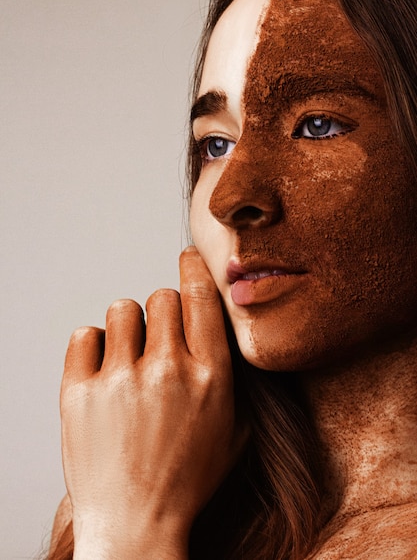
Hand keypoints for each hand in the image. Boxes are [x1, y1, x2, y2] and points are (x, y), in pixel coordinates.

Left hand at [60, 247, 244, 558]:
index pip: (201, 297)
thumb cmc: (185, 481)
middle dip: (162, 312)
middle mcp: (168, 370)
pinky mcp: (80, 392)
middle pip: (162, 298)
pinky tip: (103, 370)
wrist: (135, 525)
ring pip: (123, 309)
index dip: (193, 269)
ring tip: (128, 357)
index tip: (186, 258)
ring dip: (128, 326)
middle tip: (157, 340)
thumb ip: (232, 379)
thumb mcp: (232, 432)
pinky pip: (85, 335)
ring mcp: (121, 380)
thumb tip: (219, 334)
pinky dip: (93, 346)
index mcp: (210, 377)